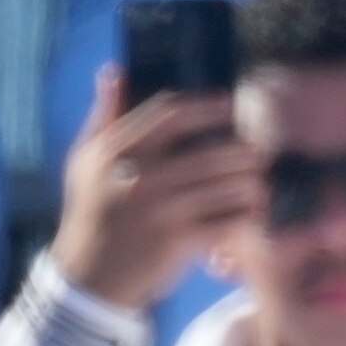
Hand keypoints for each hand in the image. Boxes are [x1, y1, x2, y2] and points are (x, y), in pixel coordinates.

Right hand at [49, 69, 264, 310]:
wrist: (89, 277)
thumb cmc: (92, 212)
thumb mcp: (85, 161)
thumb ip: (104, 115)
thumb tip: (115, 69)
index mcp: (115, 150)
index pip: (171, 114)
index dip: (207, 107)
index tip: (232, 105)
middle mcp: (137, 175)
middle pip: (210, 152)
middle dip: (242, 152)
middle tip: (261, 151)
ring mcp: (159, 208)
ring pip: (227, 187)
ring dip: (251, 185)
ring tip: (259, 185)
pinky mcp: (177, 240)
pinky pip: (229, 222)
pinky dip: (246, 218)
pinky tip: (251, 215)